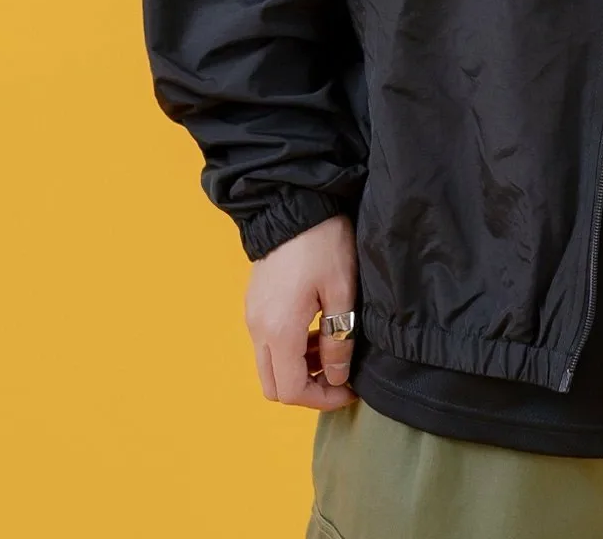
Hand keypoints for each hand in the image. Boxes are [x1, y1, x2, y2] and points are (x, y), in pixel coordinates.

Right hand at [244, 212, 360, 407]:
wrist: (293, 203)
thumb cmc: (323, 243)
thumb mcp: (342, 290)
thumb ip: (339, 339)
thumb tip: (336, 376)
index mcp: (279, 330)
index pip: (291, 391)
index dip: (322, 399)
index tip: (349, 388)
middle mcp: (258, 329)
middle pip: (274, 386)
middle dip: (308, 389)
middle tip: (339, 374)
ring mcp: (252, 317)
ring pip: (269, 366)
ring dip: (300, 368)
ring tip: (332, 347)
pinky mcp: (254, 304)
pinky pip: (267, 344)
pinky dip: (290, 349)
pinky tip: (316, 329)